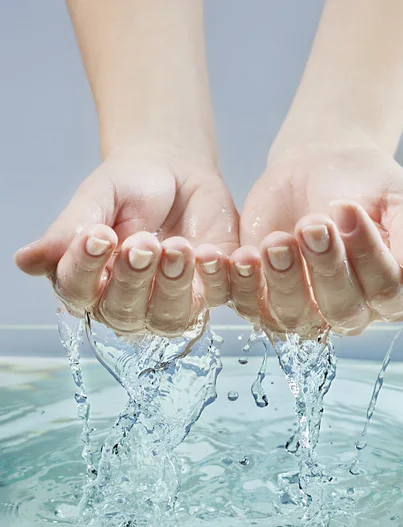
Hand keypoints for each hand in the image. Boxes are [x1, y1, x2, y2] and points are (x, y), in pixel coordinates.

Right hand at [15, 147, 237, 335]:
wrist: (175, 171)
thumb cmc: (128, 187)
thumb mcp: (98, 198)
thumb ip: (69, 229)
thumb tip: (24, 261)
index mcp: (89, 283)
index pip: (78, 291)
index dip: (86, 268)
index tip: (99, 234)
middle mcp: (126, 303)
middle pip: (123, 312)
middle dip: (134, 278)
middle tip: (143, 241)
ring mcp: (169, 303)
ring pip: (168, 316)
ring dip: (173, 284)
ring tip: (178, 246)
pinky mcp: (208, 292)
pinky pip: (214, 298)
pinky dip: (214, 279)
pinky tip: (209, 252)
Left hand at [232, 145, 402, 335]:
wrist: (319, 165)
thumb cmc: (367, 185)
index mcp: (393, 293)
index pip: (387, 294)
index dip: (368, 257)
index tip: (348, 209)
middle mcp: (351, 310)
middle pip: (341, 311)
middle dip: (326, 266)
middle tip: (313, 223)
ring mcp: (306, 310)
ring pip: (295, 316)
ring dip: (285, 279)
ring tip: (278, 239)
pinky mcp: (265, 298)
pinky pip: (252, 308)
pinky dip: (244, 286)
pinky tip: (245, 256)